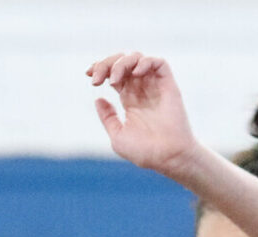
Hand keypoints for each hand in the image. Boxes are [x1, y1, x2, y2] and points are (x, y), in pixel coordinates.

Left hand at [87, 52, 201, 178]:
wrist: (167, 157)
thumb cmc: (144, 152)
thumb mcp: (118, 135)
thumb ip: (108, 117)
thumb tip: (98, 99)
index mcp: (129, 100)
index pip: (114, 75)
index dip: (101, 68)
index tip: (88, 74)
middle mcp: (142, 90)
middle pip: (123, 62)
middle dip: (107, 63)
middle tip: (97, 78)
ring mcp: (155, 87)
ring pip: (138, 58)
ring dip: (123, 62)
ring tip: (115, 79)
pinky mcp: (168, 85)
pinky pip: (159, 63)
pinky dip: (145, 61)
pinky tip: (135, 73)